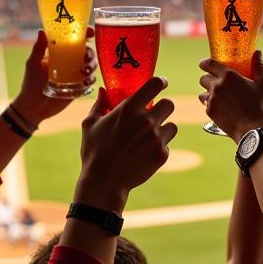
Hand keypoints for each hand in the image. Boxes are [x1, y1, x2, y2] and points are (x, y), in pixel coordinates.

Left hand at [11, 29, 96, 126]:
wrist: (33, 107)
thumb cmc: (30, 83)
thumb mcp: (33, 64)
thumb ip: (38, 48)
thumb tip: (42, 30)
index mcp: (60, 52)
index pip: (75, 40)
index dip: (85, 34)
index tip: (90, 32)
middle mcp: (69, 62)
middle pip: (87, 52)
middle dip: (90, 53)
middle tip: (86, 58)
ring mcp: (75, 75)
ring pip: (91, 66)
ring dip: (92, 66)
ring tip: (84, 72)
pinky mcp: (79, 87)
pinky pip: (90, 81)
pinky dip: (91, 80)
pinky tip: (85, 82)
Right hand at [75, 77, 177, 211]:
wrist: (104, 182)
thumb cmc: (94, 151)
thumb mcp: (90, 125)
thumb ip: (99, 105)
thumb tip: (102, 91)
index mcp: (129, 109)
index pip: (155, 84)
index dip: (161, 82)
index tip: (162, 83)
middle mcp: (146, 121)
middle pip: (169, 104)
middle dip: (163, 107)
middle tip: (154, 114)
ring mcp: (156, 138)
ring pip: (172, 126)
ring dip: (163, 128)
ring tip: (148, 137)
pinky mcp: (162, 154)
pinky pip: (167, 144)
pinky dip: (159, 147)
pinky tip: (144, 154)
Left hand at [198, 51, 262, 141]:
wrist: (253, 130)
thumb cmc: (261, 106)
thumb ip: (259, 66)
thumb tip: (257, 53)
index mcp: (228, 76)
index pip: (209, 64)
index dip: (205, 62)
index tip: (205, 64)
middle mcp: (217, 86)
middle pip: (203, 78)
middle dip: (208, 78)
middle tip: (217, 82)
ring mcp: (212, 100)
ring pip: (203, 92)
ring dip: (208, 92)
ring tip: (218, 95)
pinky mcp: (210, 112)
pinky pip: (206, 104)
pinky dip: (211, 104)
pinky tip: (221, 106)